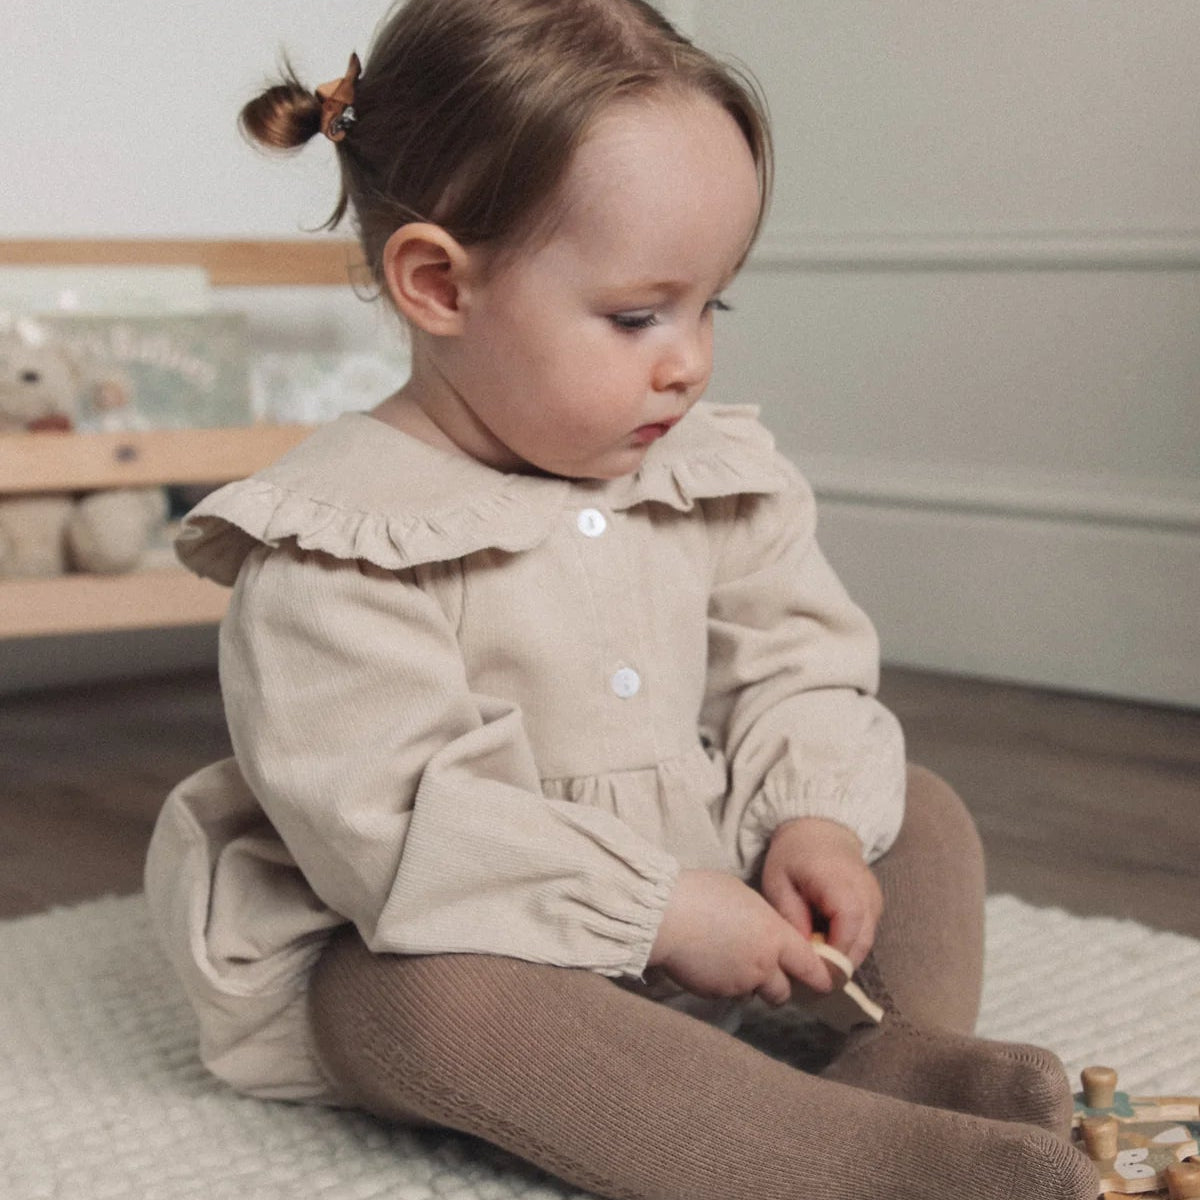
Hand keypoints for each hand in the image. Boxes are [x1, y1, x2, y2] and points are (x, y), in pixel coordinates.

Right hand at [648, 868, 832, 1005]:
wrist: (668, 916)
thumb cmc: (704, 894)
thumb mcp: (744, 896)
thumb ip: (764, 921)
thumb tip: (765, 931)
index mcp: (775, 937)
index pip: (811, 968)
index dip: (819, 976)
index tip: (823, 980)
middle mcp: (764, 966)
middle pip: (784, 992)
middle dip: (779, 985)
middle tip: (769, 972)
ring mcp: (739, 984)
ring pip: (755, 995)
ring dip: (751, 986)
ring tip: (732, 964)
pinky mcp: (716, 995)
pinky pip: (728, 994)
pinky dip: (725, 985)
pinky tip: (711, 964)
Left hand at [760, 818, 882, 969]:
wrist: (819, 829)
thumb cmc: (793, 855)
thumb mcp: (778, 882)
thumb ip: (791, 916)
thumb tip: (804, 953)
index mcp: (839, 882)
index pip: (848, 926)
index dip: (834, 954)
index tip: (813, 971)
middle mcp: (865, 891)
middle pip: (862, 940)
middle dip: (838, 962)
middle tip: (813, 974)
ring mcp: (874, 898)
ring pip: (866, 941)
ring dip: (844, 954)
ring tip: (818, 956)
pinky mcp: (876, 903)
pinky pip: (866, 932)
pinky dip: (849, 942)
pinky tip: (828, 941)